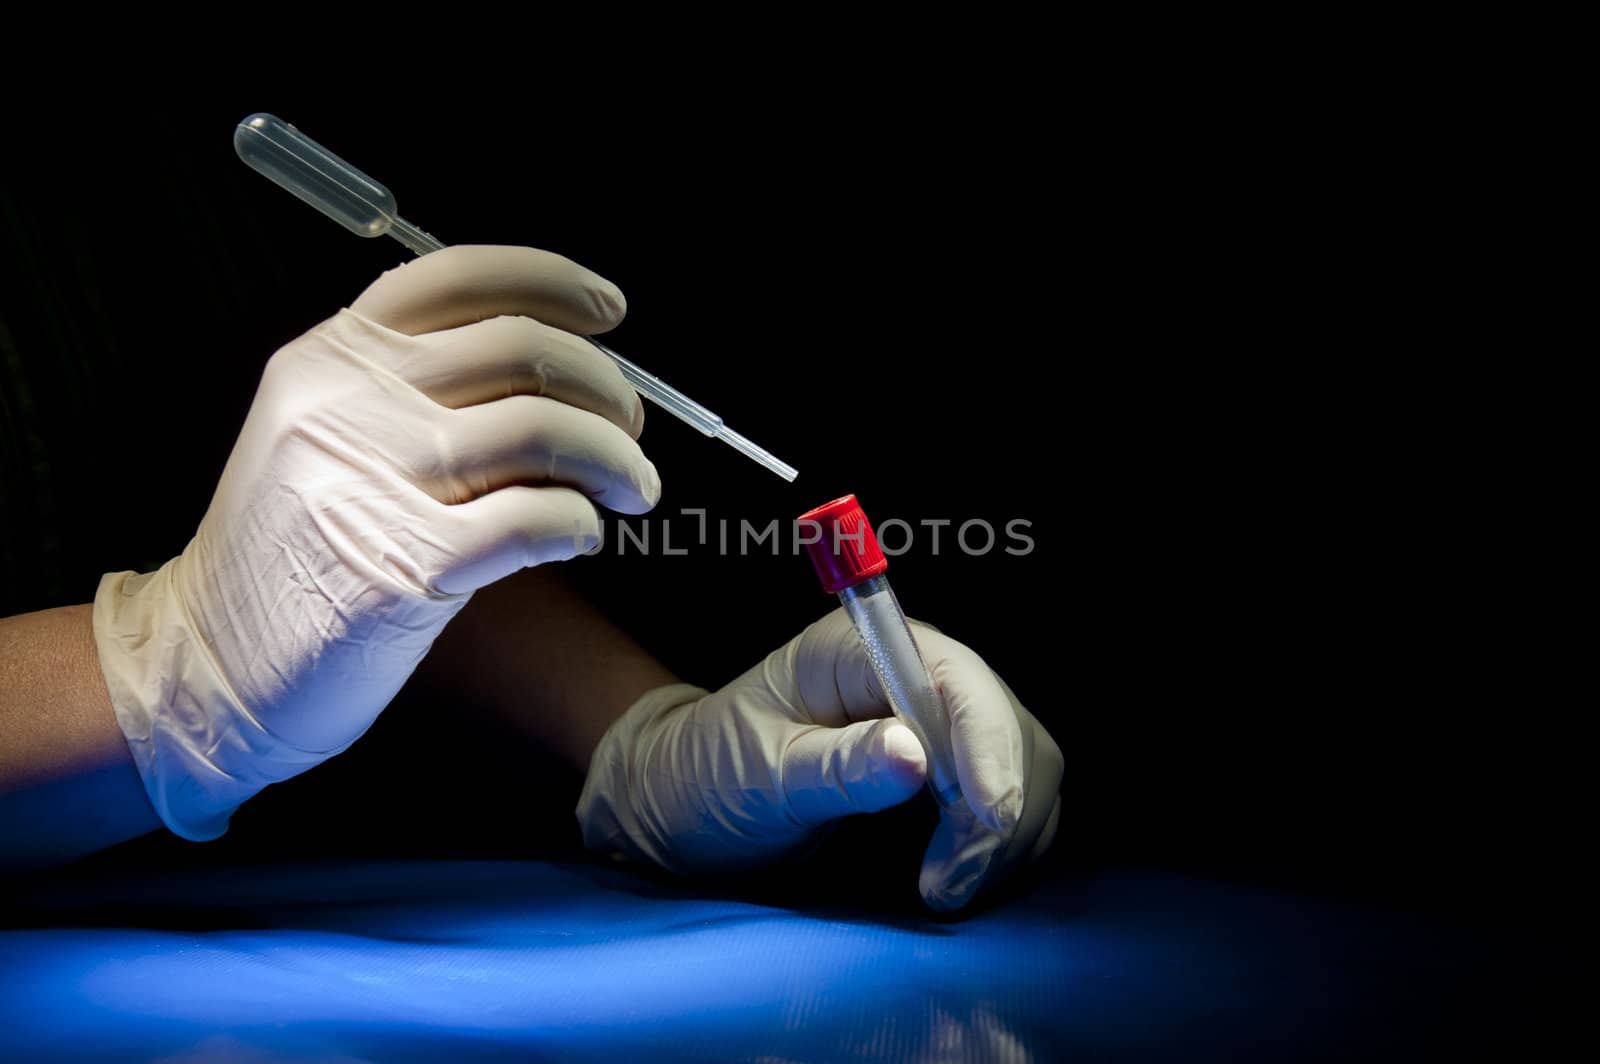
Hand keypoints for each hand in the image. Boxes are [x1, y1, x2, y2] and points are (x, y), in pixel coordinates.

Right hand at [93, 246, 658, 839]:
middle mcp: (348, 401)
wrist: (211, 662)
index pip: (457, 277)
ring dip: (615, 459)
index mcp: (332, 356)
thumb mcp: (325, 432)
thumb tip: (555, 370)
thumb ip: (411, 388)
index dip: (552, 281)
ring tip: (632, 489)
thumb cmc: (294, 547)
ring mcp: (372, 480)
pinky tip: (579, 535)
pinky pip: (533, 519)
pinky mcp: (404, 565)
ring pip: (541, 429)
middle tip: (632, 428)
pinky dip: (578, 522)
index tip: (611, 310)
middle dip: (605, 386)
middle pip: (520, 348)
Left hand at [575, 609, 1062, 909]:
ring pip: (1024, 766)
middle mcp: (910, 671)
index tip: (986, 816)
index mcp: (860, 649)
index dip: (986, 743)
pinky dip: (1003, 846)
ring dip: (1003, 836)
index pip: (955, 678)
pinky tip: (961, 876)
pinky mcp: (949, 768)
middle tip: (946, 883)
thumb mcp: (760, 774)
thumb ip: (836, 766)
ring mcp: (935, 719)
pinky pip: (1012, 799)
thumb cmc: (709, 775)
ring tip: (944, 888)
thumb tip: (915, 755)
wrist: (687, 802)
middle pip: (1002, 725)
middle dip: (995, 807)